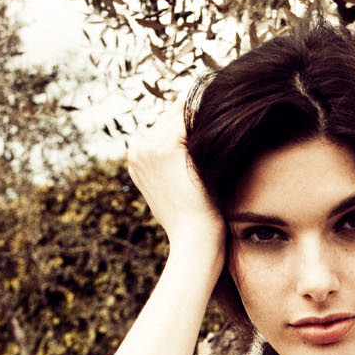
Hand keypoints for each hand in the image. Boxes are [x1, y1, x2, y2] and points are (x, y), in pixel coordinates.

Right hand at [127, 106, 224, 255]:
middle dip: (196, 124)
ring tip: (216, 153)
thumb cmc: (193, 222)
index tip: (211, 144)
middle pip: (172, 115)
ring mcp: (148, 147)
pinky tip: (216, 152)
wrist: (195, 240)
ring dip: (202, 127)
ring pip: (182, 114)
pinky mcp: (166, 147)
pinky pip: (192, 119)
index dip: (192, 130)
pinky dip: (208, 130)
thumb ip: (174, 164)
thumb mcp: (176, 189)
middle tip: (217, 146)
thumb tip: (193, 144)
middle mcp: (138, 151)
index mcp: (137, 159)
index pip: (165, 125)